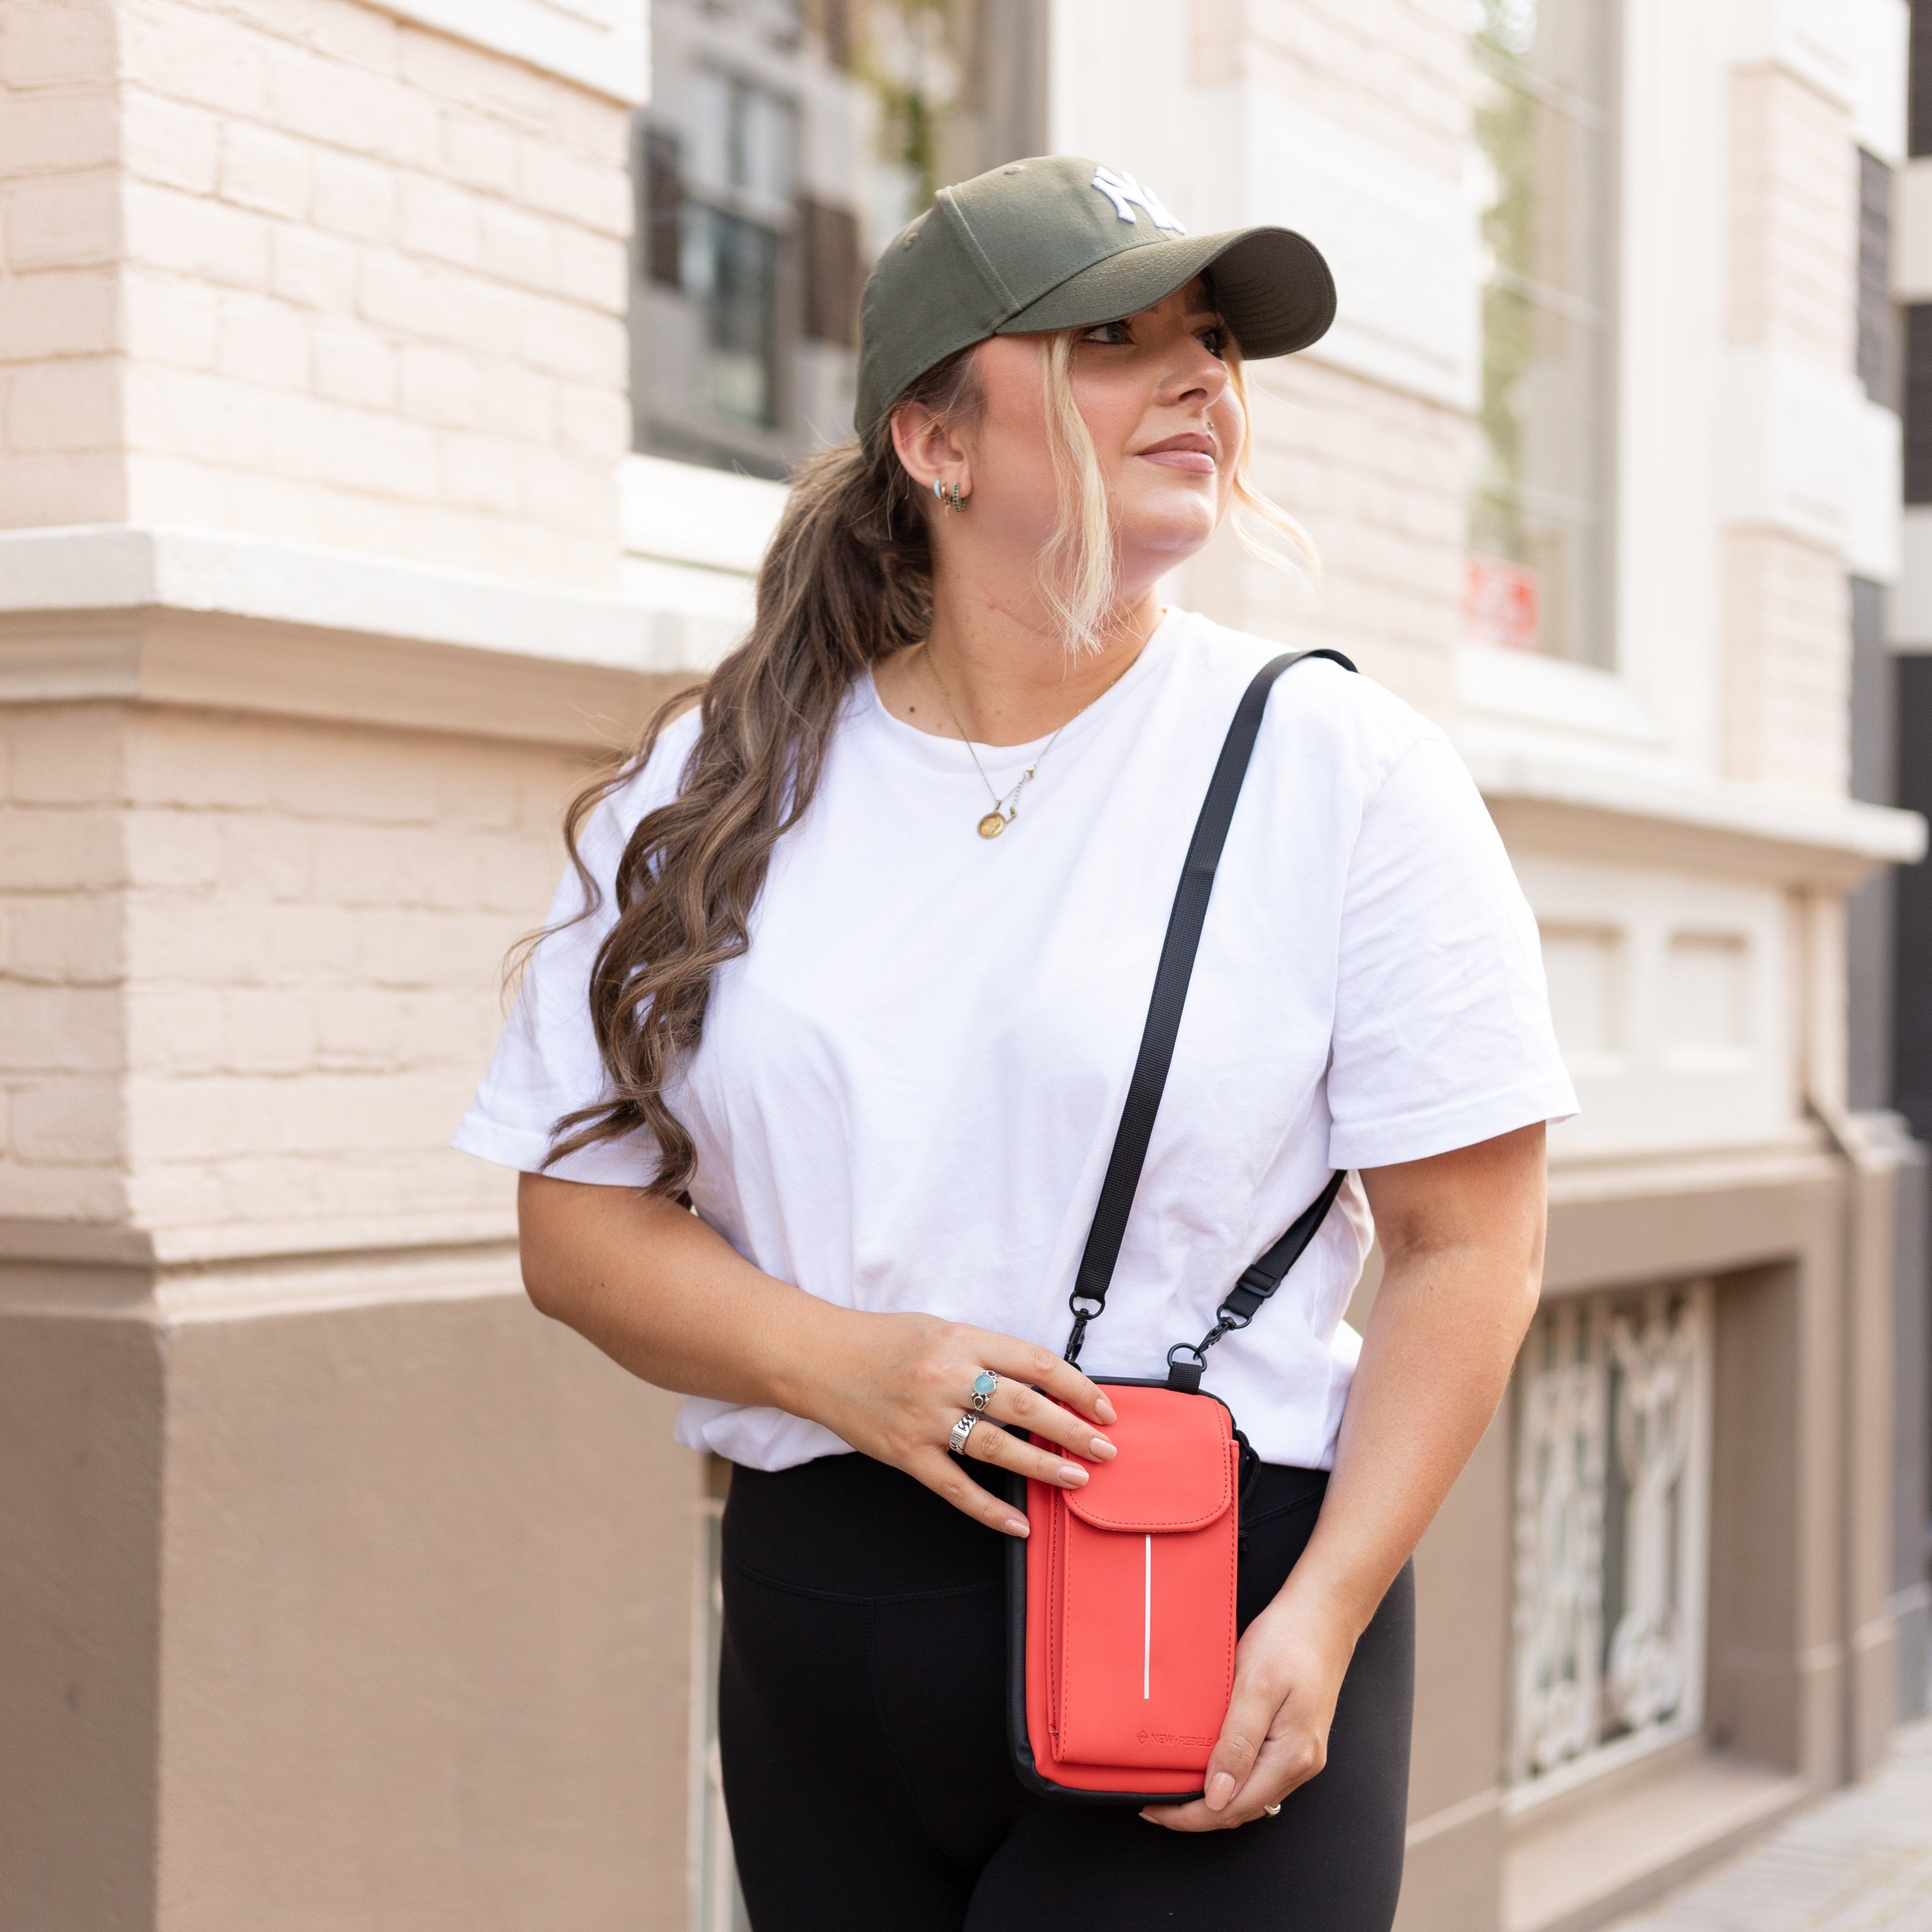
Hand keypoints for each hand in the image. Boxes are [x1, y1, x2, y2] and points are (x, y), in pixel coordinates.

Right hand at [794, 1309, 1117, 1535]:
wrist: (819, 1359)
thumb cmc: (884, 1341)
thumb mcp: (941, 1330)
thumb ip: (986, 1354)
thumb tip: (1041, 1384)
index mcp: (961, 1341)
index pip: (1035, 1363)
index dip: (1077, 1387)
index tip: (1103, 1406)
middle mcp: (946, 1378)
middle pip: (1025, 1407)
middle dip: (1074, 1430)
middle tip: (1105, 1449)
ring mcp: (926, 1419)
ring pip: (998, 1448)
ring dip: (1044, 1467)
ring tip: (1077, 1479)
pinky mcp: (906, 1454)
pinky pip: (956, 1488)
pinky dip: (990, 1509)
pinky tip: (1020, 1523)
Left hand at [1139, 1588, 1354, 1830]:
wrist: (1322, 1614)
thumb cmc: (1289, 1640)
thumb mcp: (1257, 1686)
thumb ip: (1238, 1743)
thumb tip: (1217, 1796)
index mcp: (1291, 1757)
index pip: (1234, 1808)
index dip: (1191, 1817)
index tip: (1154, 1810)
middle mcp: (1300, 1765)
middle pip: (1242, 1809)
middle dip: (1197, 1812)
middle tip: (1154, 1801)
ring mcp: (1300, 1754)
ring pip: (1250, 1795)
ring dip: (1211, 1799)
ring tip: (1173, 1787)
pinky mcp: (1294, 1740)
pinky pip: (1258, 1774)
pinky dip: (1229, 1779)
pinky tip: (1205, 1767)